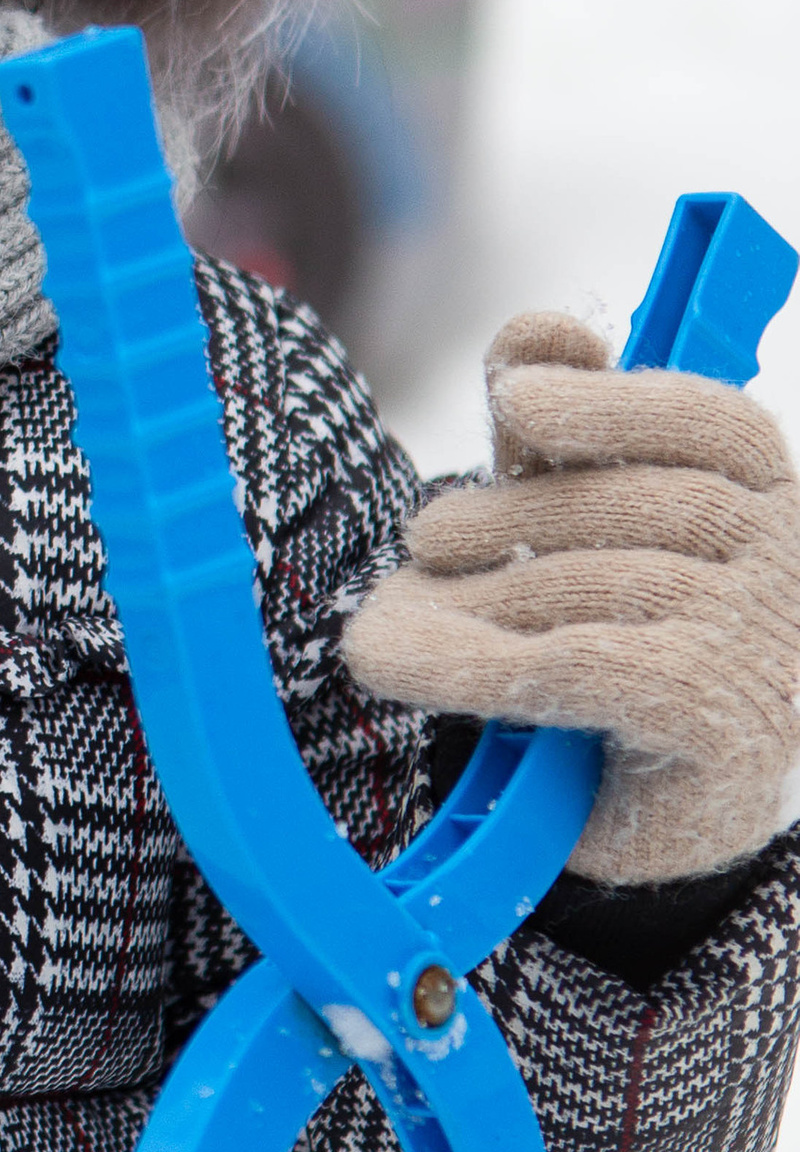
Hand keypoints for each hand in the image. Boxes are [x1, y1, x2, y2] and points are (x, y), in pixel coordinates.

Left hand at [344, 313, 799, 888]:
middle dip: (512, 513)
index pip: (709, 422)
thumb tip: (541, 326)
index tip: (513, 397)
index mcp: (777, 503)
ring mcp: (770, 642)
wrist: (650, 826)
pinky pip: (574, 663)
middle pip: (635, 501)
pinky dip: (467, 660)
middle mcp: (794, 565)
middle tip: (425, 537)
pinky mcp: (724, 715)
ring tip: (397, 610)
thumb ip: (565, 434)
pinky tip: (393, 660)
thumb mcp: (588, 533)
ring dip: (479, 593)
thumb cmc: (623, 653)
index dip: (607, 399)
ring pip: (597, 583)